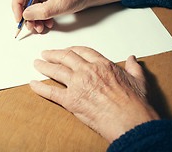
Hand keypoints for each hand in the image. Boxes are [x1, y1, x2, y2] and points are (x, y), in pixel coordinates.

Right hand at [12, 0, 119, 32]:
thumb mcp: (61, 3)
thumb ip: (42, 11)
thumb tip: (26, 15)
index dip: (17, 5)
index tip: (20, 18)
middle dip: (27, 15)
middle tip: (31, 26)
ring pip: (31, 6)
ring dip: (34, 19)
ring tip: (41, 27)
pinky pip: (38, 9)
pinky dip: (41, 18)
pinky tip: (47, 24)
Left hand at [30, 46, 159, 142]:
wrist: (130, 121)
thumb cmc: (135, 103)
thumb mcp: (139, 80)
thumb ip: (133, 67)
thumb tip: (132, 58)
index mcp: (102, 65)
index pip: (82, 51)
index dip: (72, 50)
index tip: (66, 50)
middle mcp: (87, 71)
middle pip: (66, 57)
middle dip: (54, 54)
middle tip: (46, 54)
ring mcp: (78, 85)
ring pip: (56, 71)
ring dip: (44, 66)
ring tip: (37, 63)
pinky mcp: (71, 101)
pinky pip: (51, 92)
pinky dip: (40, 88)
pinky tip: (33, 84)